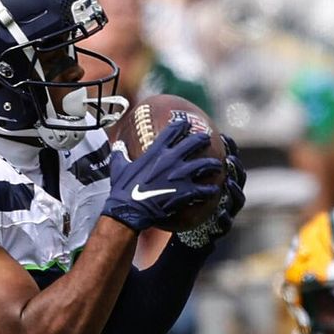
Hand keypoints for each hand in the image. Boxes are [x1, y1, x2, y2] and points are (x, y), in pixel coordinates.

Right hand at [103, 118, 224, 231]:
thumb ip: (120, 154)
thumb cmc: (122, 189)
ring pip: (205, 164)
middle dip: (203, 139)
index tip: (187, 124)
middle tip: (207, 140)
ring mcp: (181, 175)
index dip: (182, 125)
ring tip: (217, 166)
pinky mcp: (186, 192)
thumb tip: (117, 146)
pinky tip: (213, 190)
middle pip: (195, 142)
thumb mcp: (118, 167)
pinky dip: (210, 190)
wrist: (128, 210)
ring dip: (213, 165)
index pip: (174, 130)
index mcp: (156, 151)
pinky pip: (204, 189)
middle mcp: (171, 159)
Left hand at [175, 133, 246, 254]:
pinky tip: (220, 213)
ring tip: (229, 182)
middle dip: (236, 166)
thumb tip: (157, 142)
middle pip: (237, 177)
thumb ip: (173, 166)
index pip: (226, 160)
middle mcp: (225, 194)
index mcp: (216, 181)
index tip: (223, 136)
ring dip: (235, 190)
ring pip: (237, 200)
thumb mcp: (176, 184)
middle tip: (229, 158)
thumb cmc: (178, 205)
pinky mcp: (219, 230)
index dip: (229, 148)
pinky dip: (224, 218)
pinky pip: (226, 224)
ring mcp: (226, 212)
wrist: (181, 234)